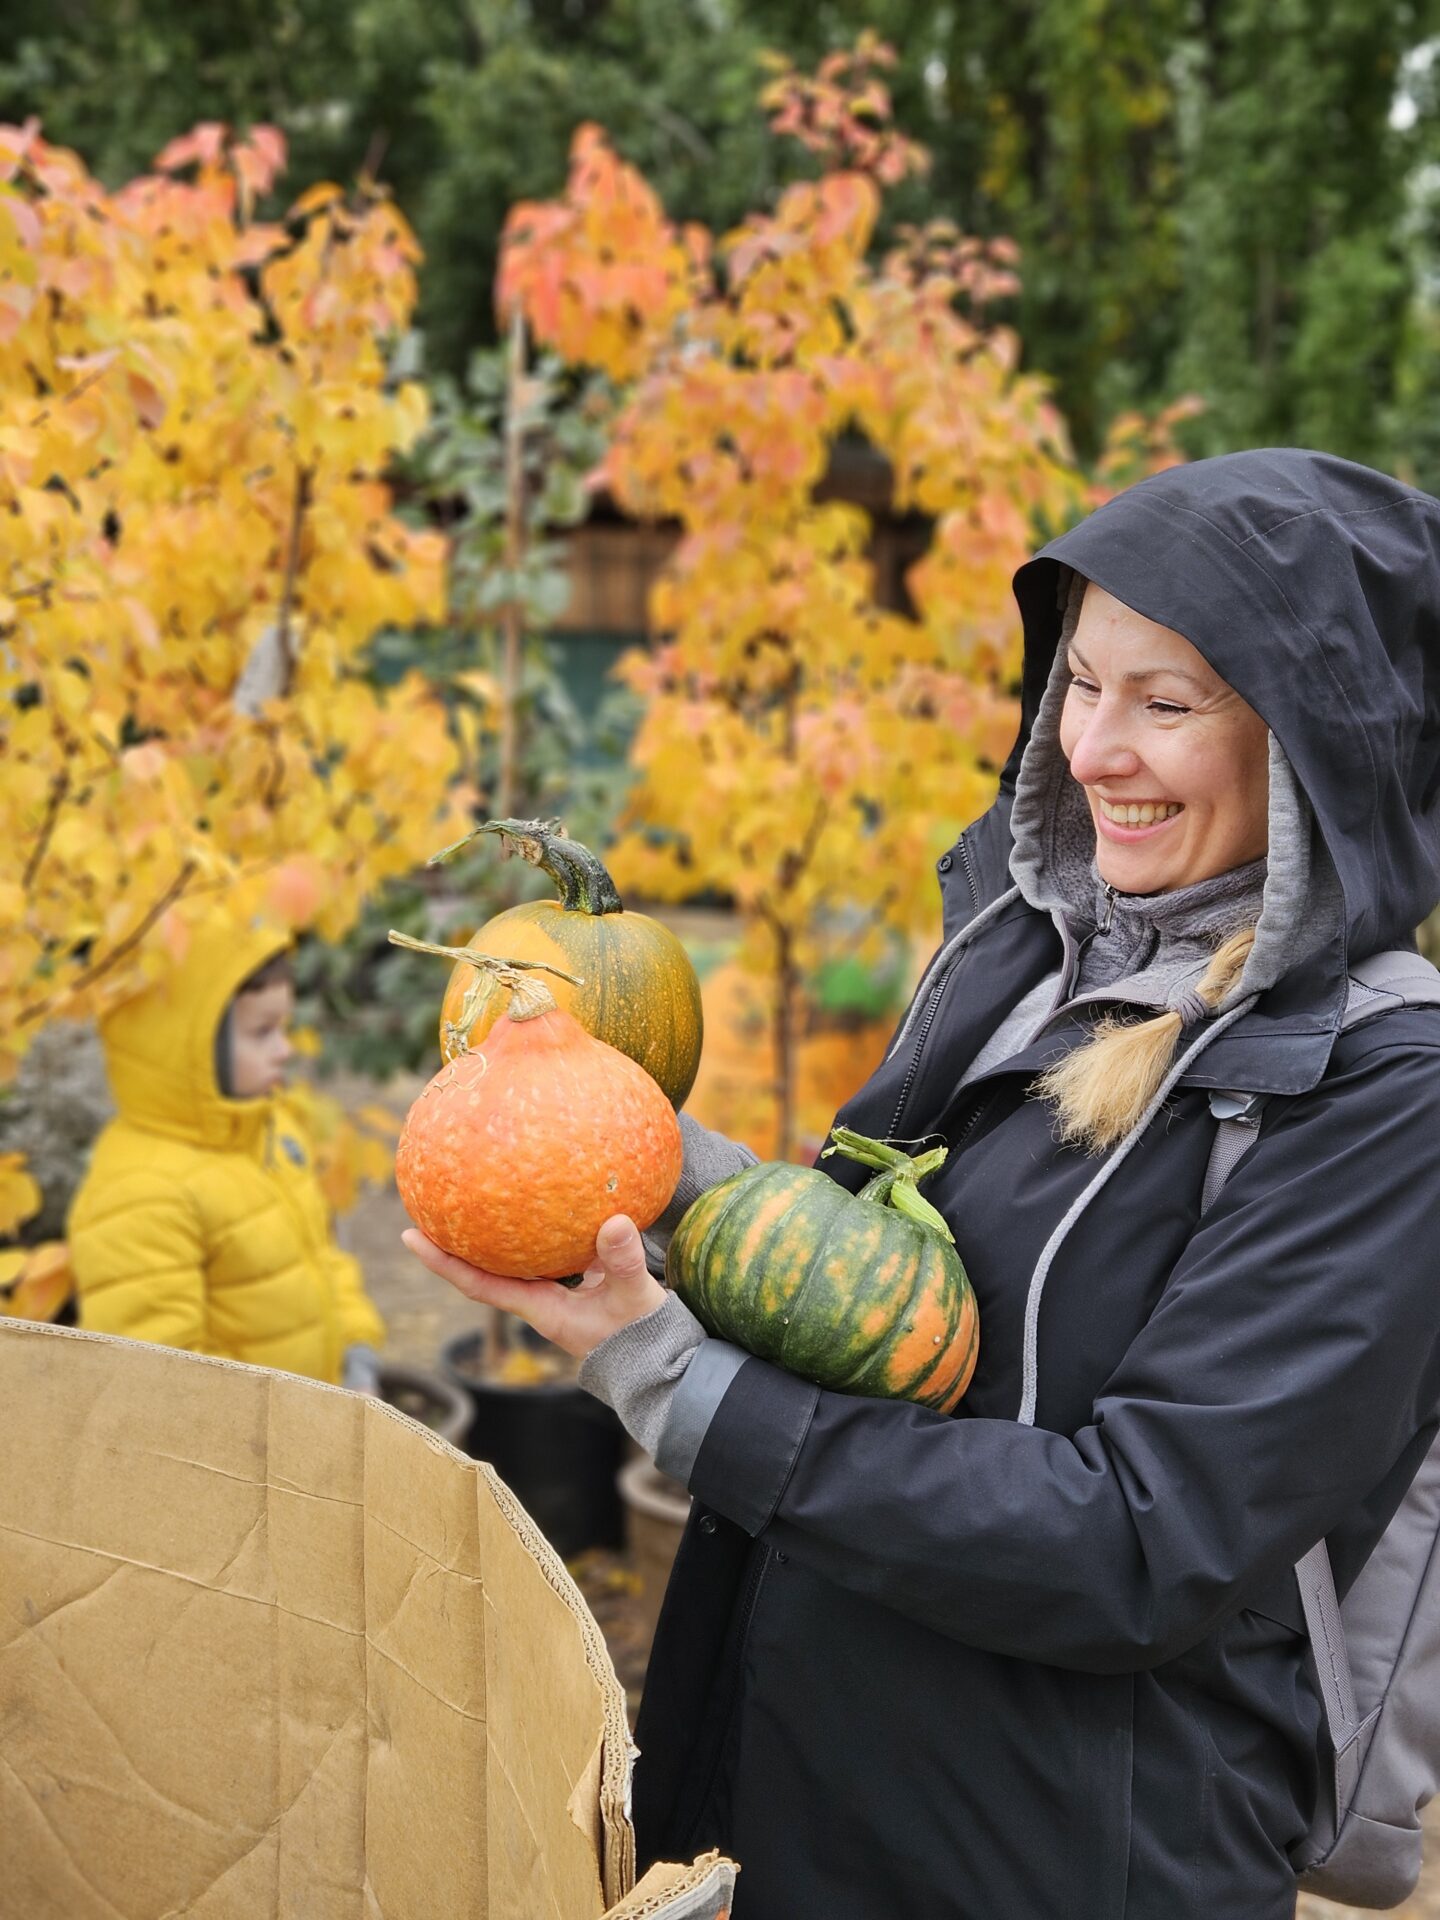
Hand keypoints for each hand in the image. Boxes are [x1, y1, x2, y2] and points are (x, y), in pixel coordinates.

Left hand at [400, 1215, 665, 1360]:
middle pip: (485, 1271)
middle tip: (432, 1205)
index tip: (411, 1236)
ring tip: (474, 1199)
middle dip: (456, 1243)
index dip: (443, 1263)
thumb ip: (623, 1263)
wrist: (663, 1365)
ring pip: (513, 1262)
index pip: (480, 1285)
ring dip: (491, 1237)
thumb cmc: (645, 1340)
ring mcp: (558, 1295)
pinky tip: (540, 1205)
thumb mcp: (635, 1300)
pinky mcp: (579, 1284)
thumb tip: (614, 1221)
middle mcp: (541, 1303)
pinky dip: (535, 1231)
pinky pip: (545, 1253)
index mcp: (542, 1311)